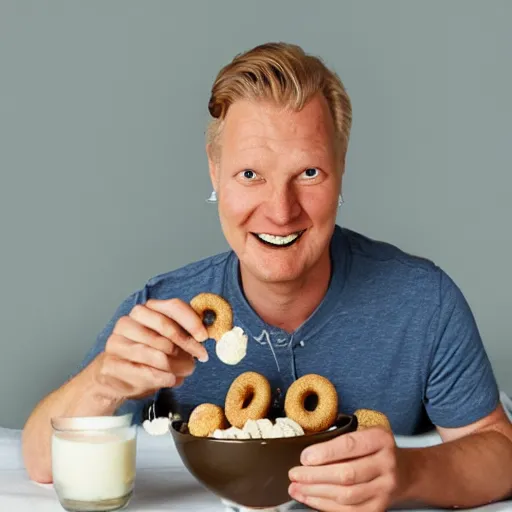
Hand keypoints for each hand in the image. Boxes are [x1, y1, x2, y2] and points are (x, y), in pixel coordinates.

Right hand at [92, 298, 208, 400]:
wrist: (112, 378)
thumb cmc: (145, 357)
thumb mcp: (167, 343)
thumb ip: (184, 336)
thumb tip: (202, 340)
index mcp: (145, 310)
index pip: (173, 306)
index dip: (191, 321)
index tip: (204, 337)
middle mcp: (129, 321)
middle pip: (166, 327)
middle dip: (187, 345)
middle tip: (198, 359)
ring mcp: (116, 341)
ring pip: (157, 352)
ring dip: (176, 365)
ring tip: (184, 372)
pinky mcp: (110, 363)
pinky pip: (144, 372)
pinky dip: (163, 378)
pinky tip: (171, 380)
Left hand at [288, 427, 403, 510]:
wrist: (403, 471)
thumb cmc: (374, 448)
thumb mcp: (363, 431)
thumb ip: (341, 437)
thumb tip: (307, 449)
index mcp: (380, 439)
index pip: (350, 445)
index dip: (325, 453)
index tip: (304, 457)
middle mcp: (386, 464)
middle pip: (347, 474)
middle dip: (315, 476)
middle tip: (294, 474)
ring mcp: (385, 489)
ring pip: (346, 496)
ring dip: (316, 493)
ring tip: (296, 488)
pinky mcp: (379, 507)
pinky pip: (350, 511)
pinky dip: (326, 506)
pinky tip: (311, 499)